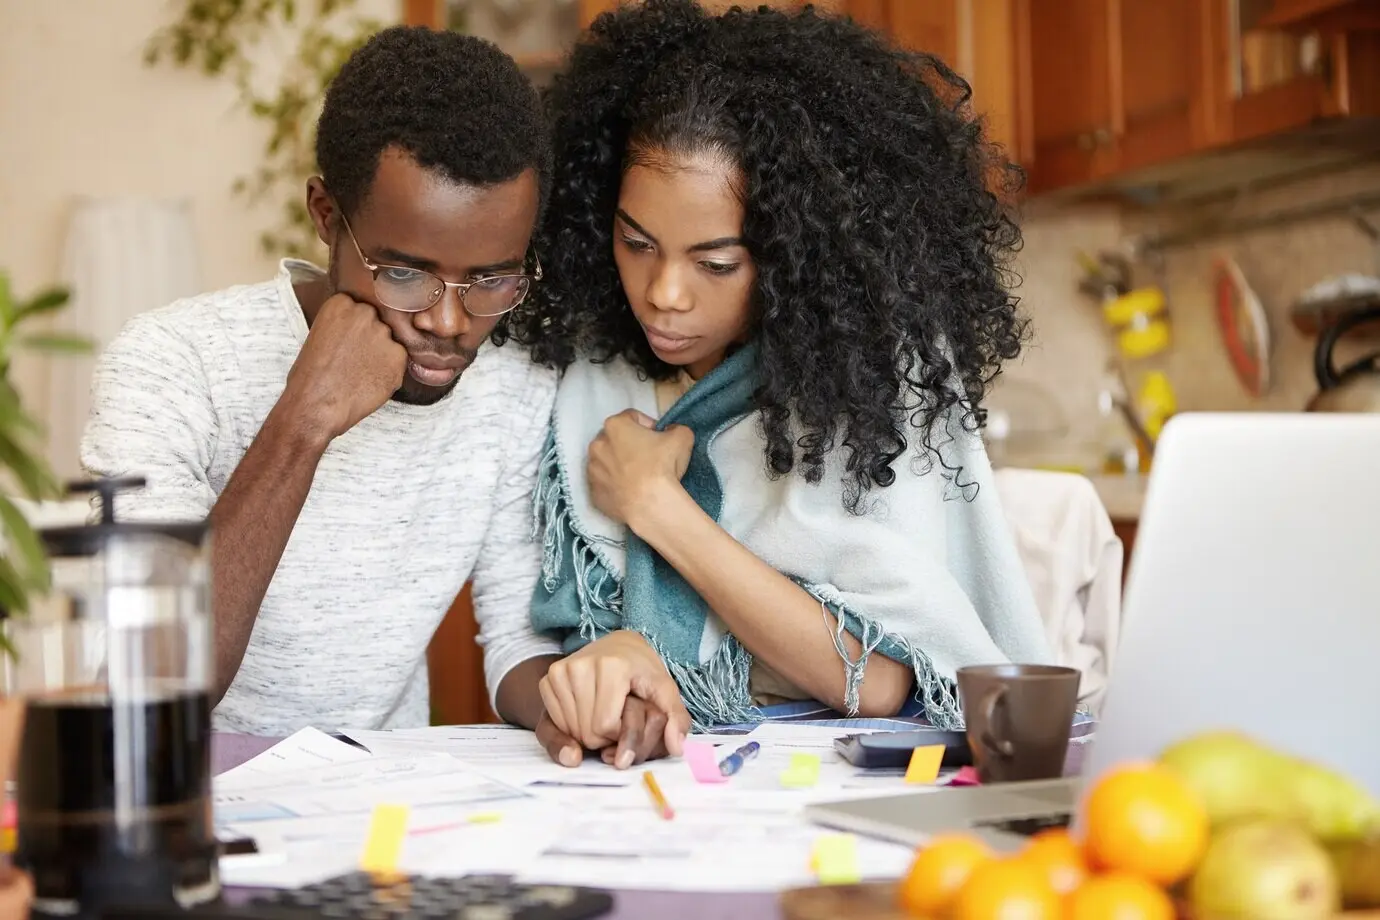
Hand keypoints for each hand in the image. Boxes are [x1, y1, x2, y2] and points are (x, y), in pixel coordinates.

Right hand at [281, 293, 406, 441]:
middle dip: (373, 338)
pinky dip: (391, 371)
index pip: (361, 307)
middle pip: (379, 321)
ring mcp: (383, 334)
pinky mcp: (398, 356)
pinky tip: (371, 382)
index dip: (357, 327)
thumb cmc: (310, 377)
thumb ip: (343, 325)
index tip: (350, 340)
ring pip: (392, 341)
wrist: (315, 405)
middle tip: (358, 358)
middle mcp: (365, 313)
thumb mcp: (319, 336)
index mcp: (341, 303)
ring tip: (362, 373)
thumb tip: (360, 329)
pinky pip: (400, 361)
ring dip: (383, 355)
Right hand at [538, 630, 689, 755]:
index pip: (606, 726)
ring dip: (588, 734)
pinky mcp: (547, 680)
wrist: (616, 646)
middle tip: (616, 717)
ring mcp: (560, 671)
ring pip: (570, 731)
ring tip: (602, 712)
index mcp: (611, 666)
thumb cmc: (640, 670)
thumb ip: (675, 718)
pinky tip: (586, 711)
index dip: (620, 734)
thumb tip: (676, 748)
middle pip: (587, 732)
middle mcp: (580, 665)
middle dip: (604, 738)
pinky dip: (572, 727)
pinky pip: (555, 724)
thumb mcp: (664, 689)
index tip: (628, 719)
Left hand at [587, 410, 693, 526]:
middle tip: (649, 458)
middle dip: (630, 445)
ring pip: (607, 461)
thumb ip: (675, 428)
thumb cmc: (662, 469)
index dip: (647, 426)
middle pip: (616, 439)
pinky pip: (605, 484)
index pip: (632, 417)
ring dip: (620, 465)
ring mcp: (592, 470)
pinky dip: (615, 485)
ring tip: (640, 476)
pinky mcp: (593, 492)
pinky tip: (631, 490)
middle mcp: (598, 444)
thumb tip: (671, 432)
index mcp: (615, 426)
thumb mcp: (682, 438)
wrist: (651, 505)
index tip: (658, 438)